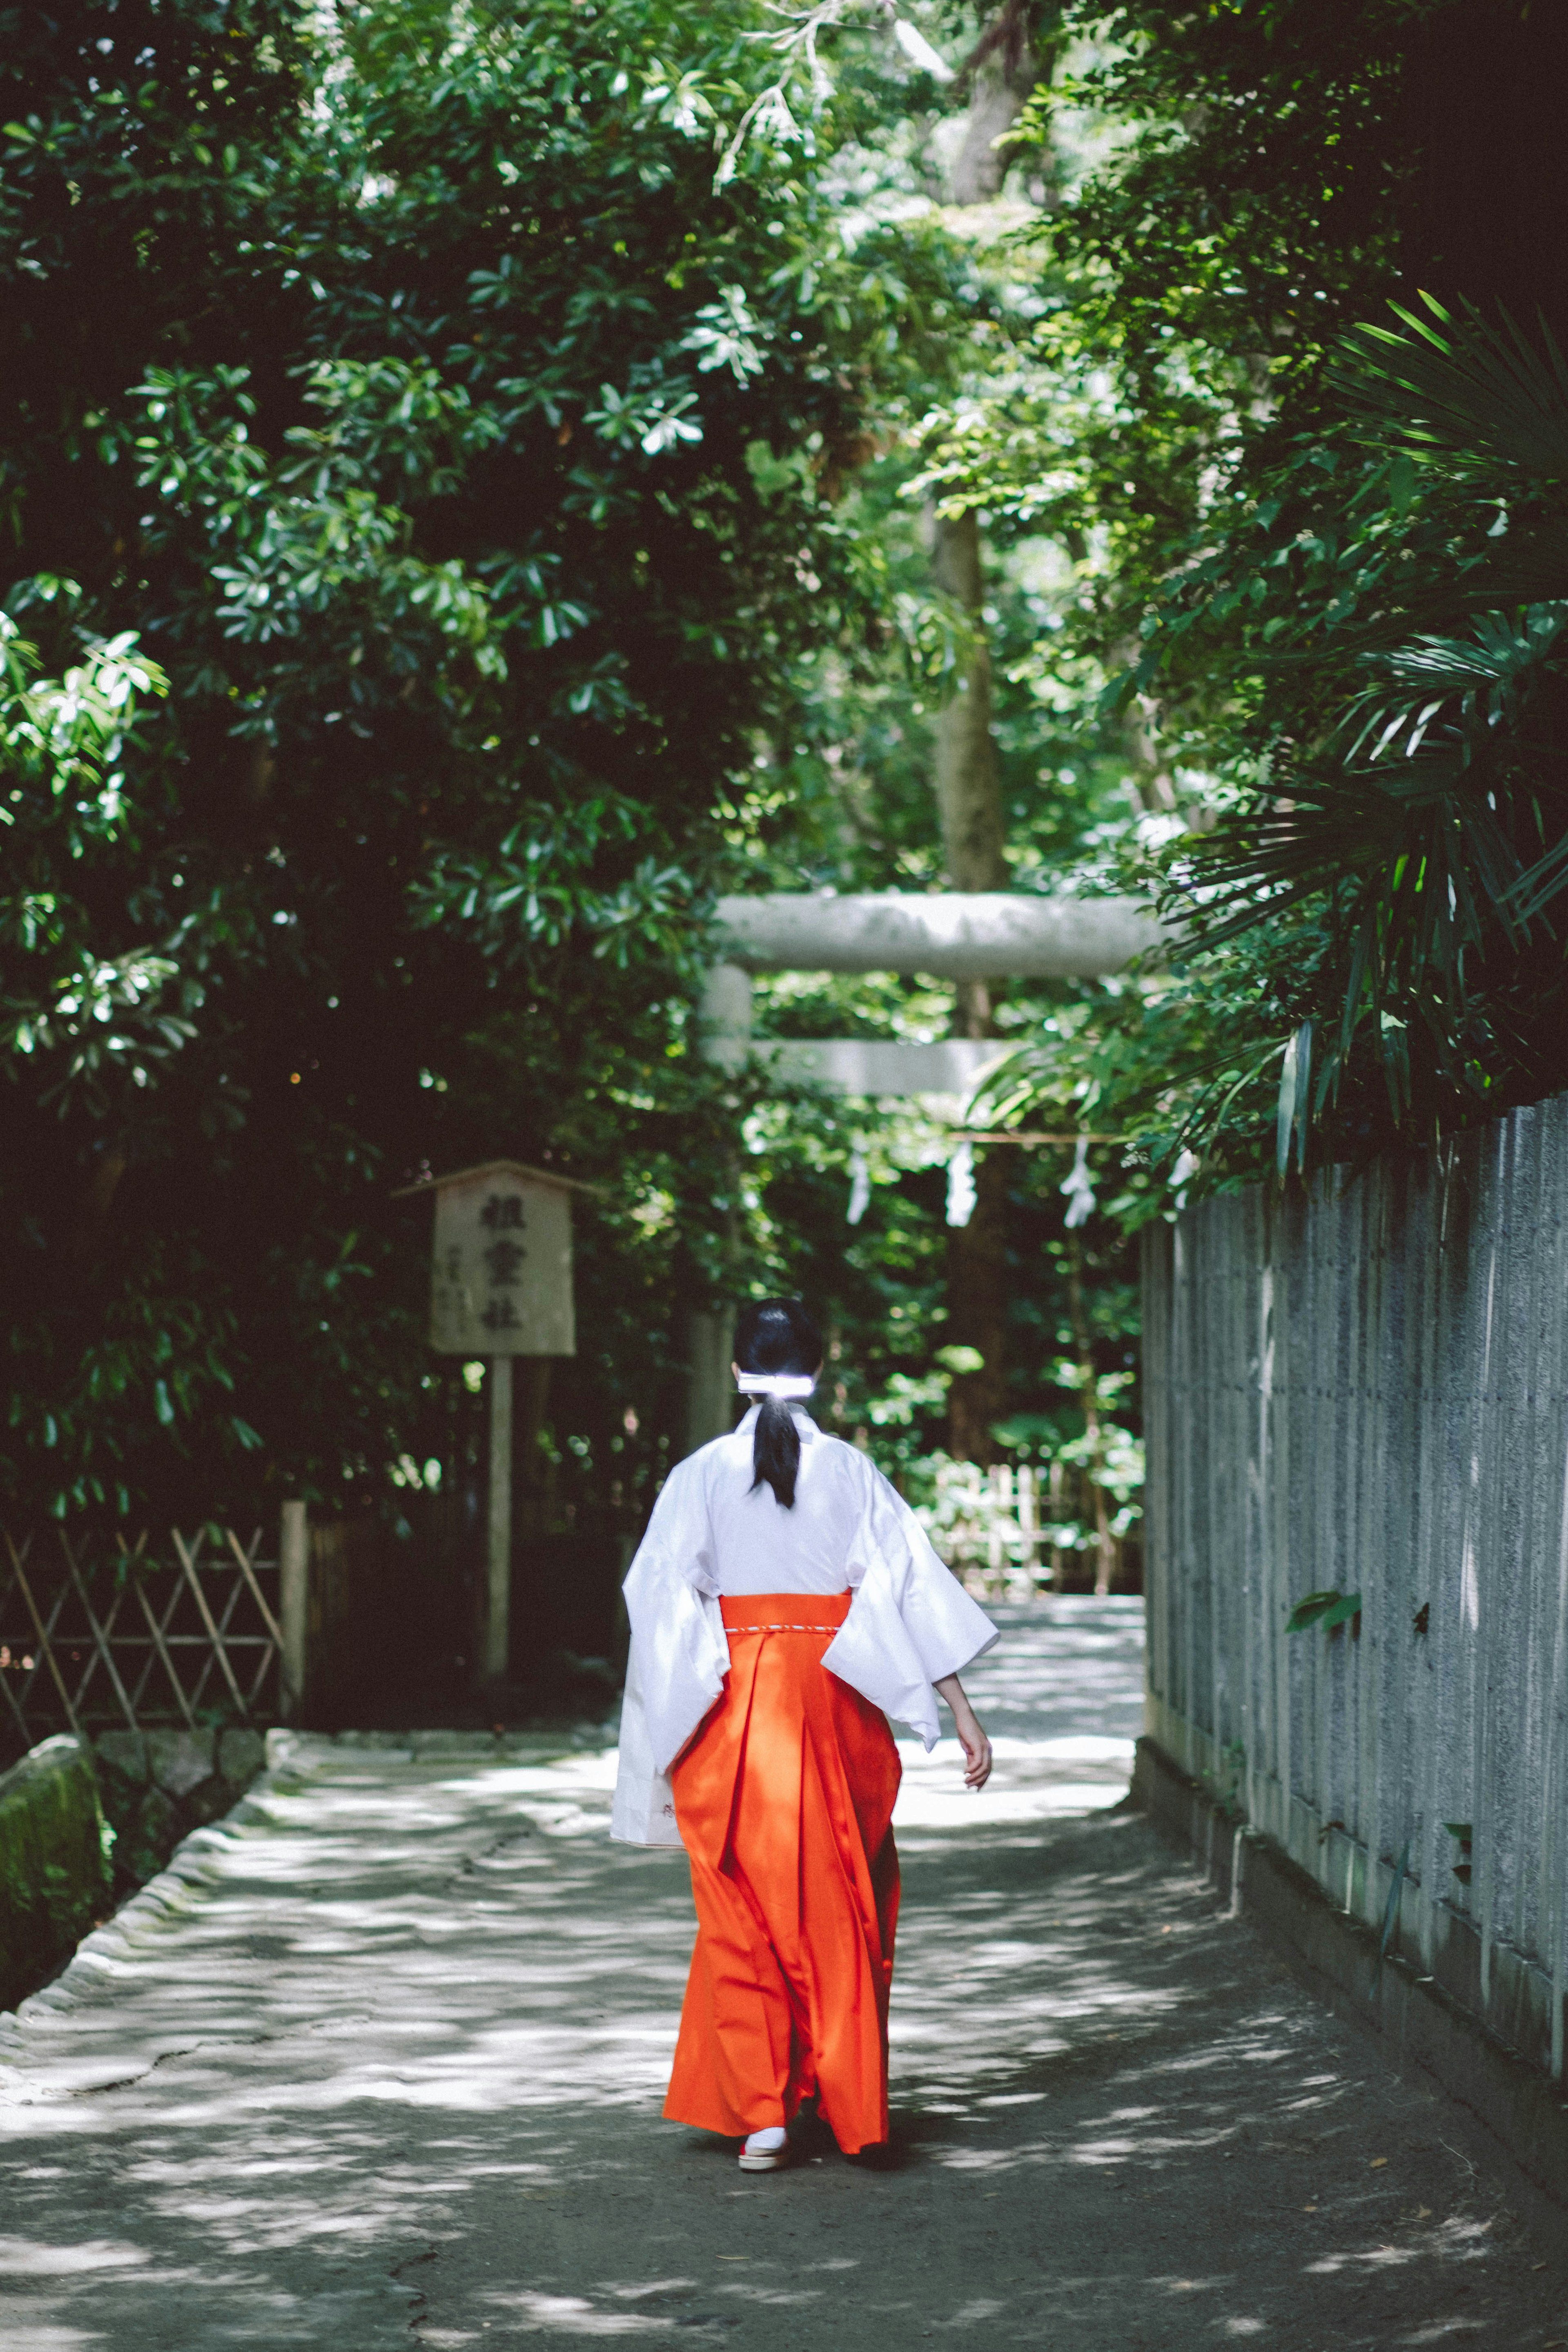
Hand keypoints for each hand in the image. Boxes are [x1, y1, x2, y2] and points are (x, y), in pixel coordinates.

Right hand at [933, 1675, 991, 1789]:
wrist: (963, 1716)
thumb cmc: (965, 1730)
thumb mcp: (968, 1747)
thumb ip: (971, 1757)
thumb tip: (970, 1770)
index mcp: (987, 1751)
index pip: (988, 1769)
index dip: (982, 1780)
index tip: (975, 1788)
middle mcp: (988, 1750)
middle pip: (987, 1770)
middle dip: (979, 1781)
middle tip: (969, 1787)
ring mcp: (985, 1747)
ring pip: (983, 1768)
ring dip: (974, 1777)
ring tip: (965, 1782)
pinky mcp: (979, 1745)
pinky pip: (978, 1761)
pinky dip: (972, 1769)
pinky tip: (965, 1772)